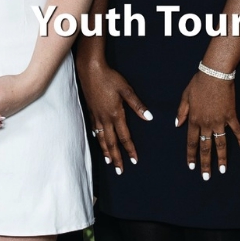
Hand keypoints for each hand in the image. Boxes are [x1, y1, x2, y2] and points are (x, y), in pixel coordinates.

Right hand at [78, 57, 150, 172]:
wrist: (90, 69)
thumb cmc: (109, 77)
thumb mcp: (126, 89)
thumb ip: (137, 105)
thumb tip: (149, 118)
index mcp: (115, 114)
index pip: (124, 137)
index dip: (130, 149)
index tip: (134, 161)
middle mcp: (105, 118)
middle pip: (111, 143)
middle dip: (116, 157)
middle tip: (120, 171)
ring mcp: (96, 115)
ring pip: (101, 138)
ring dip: (106, 151)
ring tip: (108, 162)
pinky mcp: (91, 111)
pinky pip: (95, 130)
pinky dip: (98, 139)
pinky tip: (99, 141)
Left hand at [176, 71, 239, 178]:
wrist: (215, 74)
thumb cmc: (198, 83)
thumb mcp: (185, 96)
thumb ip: (181, 111)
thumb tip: (177, 124)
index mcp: (193, 119)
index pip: (191, 142)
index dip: (191, 155)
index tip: (192, 167)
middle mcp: (206, 123)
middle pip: (206, 147)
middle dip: (206, 163)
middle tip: (206, 177)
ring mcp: (219, 121)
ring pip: (220, 143)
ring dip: (222, 158)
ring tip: (223, 170)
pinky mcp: (231, 116)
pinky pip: (237, 130)